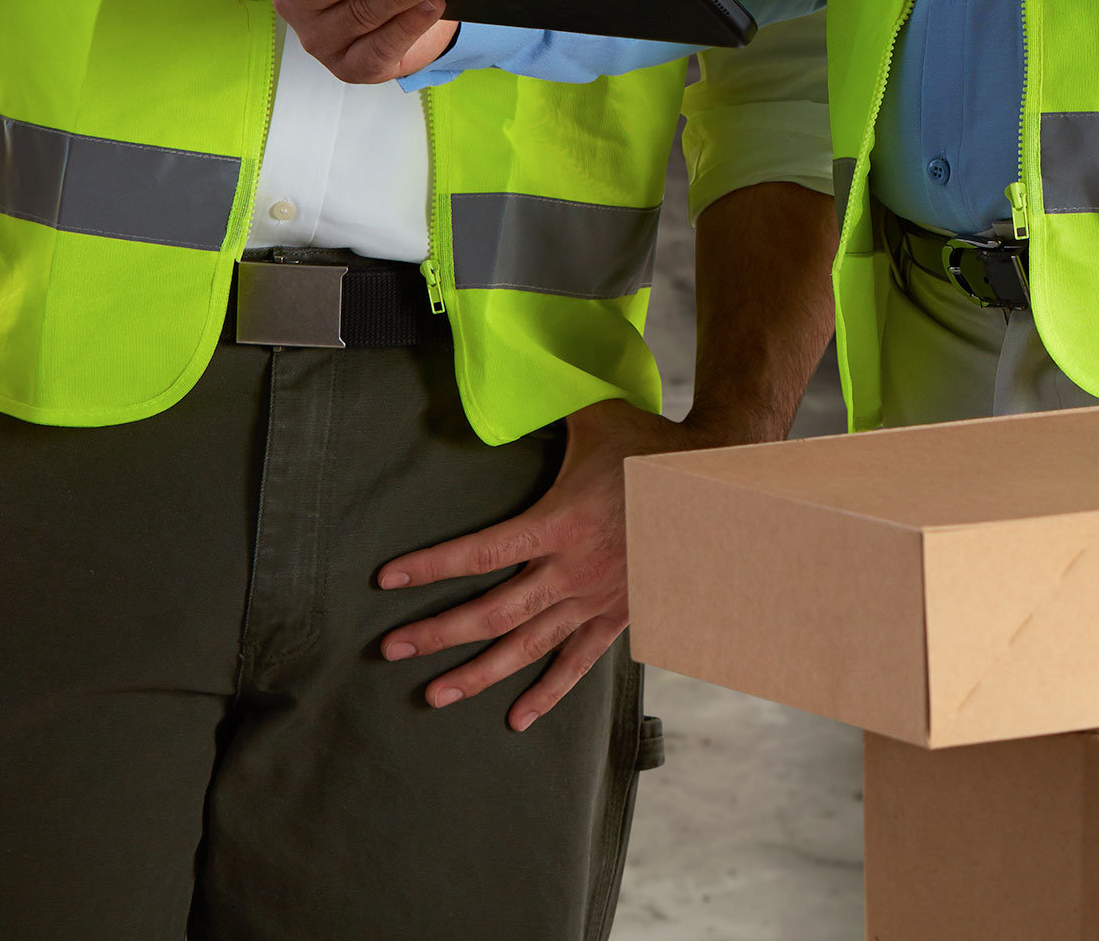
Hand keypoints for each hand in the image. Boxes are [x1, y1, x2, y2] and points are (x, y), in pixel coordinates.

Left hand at [377, 401, 718, 730]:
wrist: (711, 480)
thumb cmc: (649, 444)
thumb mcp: (595, 415)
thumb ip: (547, 404)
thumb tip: (505, 381)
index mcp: (560, 522)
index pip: (482, 552)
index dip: (431, 566)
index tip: (387, 579)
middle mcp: (573, 569)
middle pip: (493, 612)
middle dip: (438, 633)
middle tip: (391, 650)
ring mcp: (596, 598)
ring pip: (528, 646)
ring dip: (479, 673)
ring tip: (437, 695)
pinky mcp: (619, 615)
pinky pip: (577, 662)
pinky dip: (548, 692)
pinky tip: (518, 718)